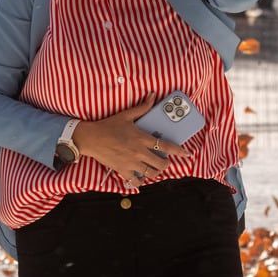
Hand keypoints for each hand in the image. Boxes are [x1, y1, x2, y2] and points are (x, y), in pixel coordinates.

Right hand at [73, 95, 188, 190]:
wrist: (90, 138)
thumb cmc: (108, 126)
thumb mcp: (126, 115)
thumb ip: (142, 107)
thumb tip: (152, 96)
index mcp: (142, 138)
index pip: (167, 146)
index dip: (179, 151)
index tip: (187, 154)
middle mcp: (139, 152)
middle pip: (161, 164)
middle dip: (166, 164)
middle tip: (164, 161)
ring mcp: (131, 162)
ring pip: (151, 173)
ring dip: (155, 172)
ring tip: (153, 168)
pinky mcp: (122, 170)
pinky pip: (136, 180)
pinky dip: (140, 180)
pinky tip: (140, 176)